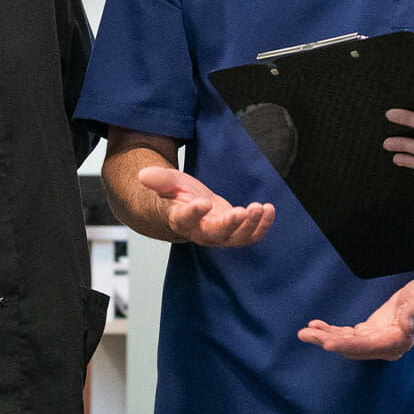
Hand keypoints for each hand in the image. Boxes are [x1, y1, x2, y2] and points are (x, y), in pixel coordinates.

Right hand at [137, 164, 274, 245]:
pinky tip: (269, 209)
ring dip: (250, 225)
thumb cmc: (176, 195)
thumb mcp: (167, 182)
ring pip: (236, 238)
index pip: (185, 220)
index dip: (194, 213)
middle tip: (241, 211)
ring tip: (260, 207)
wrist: (186, 208)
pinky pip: (250, 236)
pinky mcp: (234, 232)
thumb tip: (144, 175)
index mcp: (180, 220)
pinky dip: (262, 226)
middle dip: (229, 225)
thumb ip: (158, 180)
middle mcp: (200, 232)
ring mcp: (219, 235)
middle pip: (215, 235)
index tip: (203, 203)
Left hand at [297, 272, 413, 359]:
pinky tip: (317, 327)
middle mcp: (386, 346)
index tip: (326, 342)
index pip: (366, 346)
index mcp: (398, 341)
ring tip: (304, 332)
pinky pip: (349, 336)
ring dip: (325, 337)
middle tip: (305, 335)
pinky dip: (332, 331)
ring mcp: (378, 341)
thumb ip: (413, 313)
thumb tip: (404, 326)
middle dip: (327, 341)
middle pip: (352, 347)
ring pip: (347, 343)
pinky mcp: (372, 333)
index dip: (345, 344)